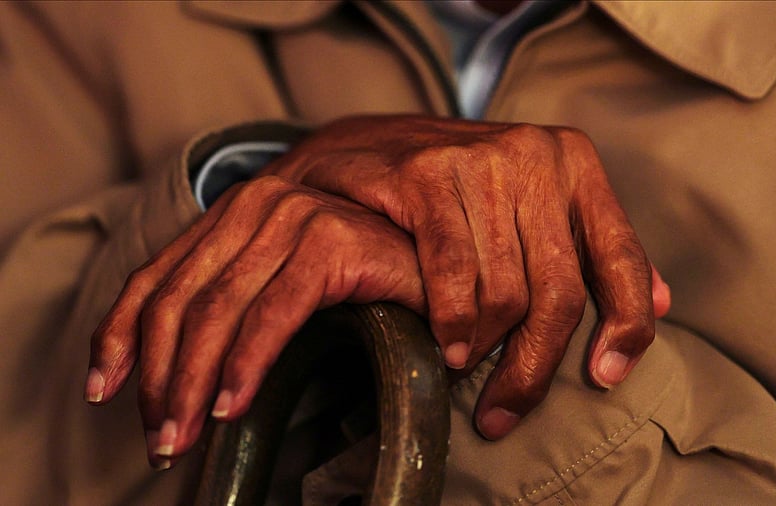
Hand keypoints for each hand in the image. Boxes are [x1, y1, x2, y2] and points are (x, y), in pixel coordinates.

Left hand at [85, 176, 424, 467]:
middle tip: (159, 439)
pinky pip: (273, 315)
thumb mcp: (277, 286)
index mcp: (233, 212)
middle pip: (179, 301)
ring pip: (218, 312)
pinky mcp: (331, 241)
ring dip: (193, 386)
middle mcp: (255, 204)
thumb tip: (167, 367)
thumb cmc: (361, 279)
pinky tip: (233, 406)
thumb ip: (228, 302)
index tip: (103, 390)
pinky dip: (246, 366)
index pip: (155, 276)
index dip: (119, 336)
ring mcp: (293, 217)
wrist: (438, 260)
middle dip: (159, 380)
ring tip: (185, 437)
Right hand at [266, 115, 670, 439]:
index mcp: (573, 162)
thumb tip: (663, 302)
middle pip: (558, 290)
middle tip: (506, 410)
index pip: (621, 256)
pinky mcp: (426, 174)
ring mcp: (481, 161)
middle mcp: (535, 155)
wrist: (359, 149)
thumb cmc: (452, 191)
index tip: (605, 378)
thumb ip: (590, 249)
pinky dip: (451, 322)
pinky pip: (453, 274)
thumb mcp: (529, 204)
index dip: (625, 326)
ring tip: (467, 369)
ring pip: (504, 291)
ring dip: (485, 348)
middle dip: (533, 365)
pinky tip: (446, 347)